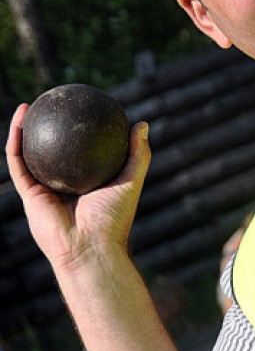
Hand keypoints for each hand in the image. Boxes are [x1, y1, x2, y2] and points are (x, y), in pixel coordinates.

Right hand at [5, 104, 150, 272]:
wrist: (90, 247)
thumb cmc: (114, 219)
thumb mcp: (131, 181)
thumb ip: (138, 154)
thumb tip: (142, 123)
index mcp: (87, 185)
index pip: (83, 155)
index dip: (80, 134)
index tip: (84, 110)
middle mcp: (64, 187)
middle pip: (54, 154)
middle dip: (51, 130)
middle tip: (55, 103)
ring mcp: (44, 191)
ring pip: (31, 155)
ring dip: (26, 129)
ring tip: (32, 104)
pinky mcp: (28, 195)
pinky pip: (19, 163)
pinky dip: (16, 139)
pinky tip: (22, 117)